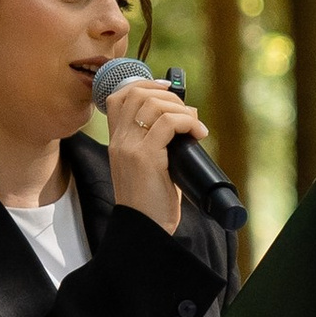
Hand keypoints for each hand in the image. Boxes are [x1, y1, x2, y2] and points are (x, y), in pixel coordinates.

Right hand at [102, 71, 210, 232]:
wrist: (145, 230)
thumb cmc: (153, 203)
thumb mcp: (152, 166)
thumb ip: (160, 142)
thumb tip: (188, 118)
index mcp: (117, 142)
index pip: (119, 97)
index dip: (144, 86)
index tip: (168, 91)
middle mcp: (119, 140)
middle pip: (137, 93)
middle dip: (168, 95)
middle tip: (187, 114)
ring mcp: (129, 147)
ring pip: (153, 104)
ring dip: (181, 108)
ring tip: (194, 125)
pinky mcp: (145, 156)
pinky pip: (168, 123)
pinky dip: (188, 122)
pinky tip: (198, 133)